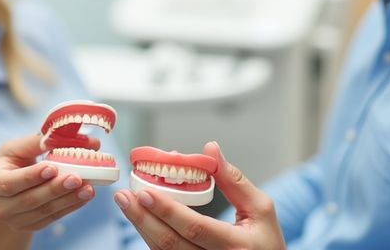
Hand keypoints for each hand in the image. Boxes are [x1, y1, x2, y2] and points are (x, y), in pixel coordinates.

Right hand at [0, 133, 98, 231]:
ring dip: (68, 199)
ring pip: (44, 212)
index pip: (10, 183)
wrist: (7, 186)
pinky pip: (52, 218)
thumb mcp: (17, 147)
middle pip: (29, 200)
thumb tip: (83, 140)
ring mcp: (14, 220)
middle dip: (55, 189)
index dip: (32, 177)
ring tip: (88, 188)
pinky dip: (70, 207)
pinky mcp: (30, 226)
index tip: (53, 168)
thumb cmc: (12, 161)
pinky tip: (84, 196)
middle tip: (77, 178)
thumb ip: (41, 141)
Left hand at [114, 141, 285, 249]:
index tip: (145, 192)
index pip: (194, 228)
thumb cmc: (265, 243)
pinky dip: (151, 237)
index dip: (167, 210)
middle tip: (124, 196)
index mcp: (235, 246)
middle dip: (142, 218)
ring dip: (141, 226)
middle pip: (170, 243)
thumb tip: (210, 150)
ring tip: (127, 204)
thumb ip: (234, 180)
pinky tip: (141, 219)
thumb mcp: (261, 209)